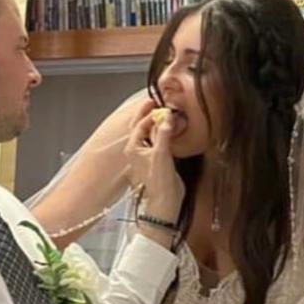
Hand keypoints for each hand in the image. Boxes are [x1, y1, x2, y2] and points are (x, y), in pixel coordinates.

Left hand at [125, 103, 183, 221]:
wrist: (165, 200)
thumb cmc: (159, 181)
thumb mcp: (161, 154)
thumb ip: (164, 134)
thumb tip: (166, 118)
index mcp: (133, 148)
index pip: (140, 125)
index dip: (149, 113)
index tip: (159, 104)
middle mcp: (137, 151)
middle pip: (142, 128)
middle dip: (150, 115)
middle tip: (158, 103)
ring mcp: (146, 155)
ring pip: (150, 134)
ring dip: (157, 123)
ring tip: (166, 113)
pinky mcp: (155, 160)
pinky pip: (157, 141)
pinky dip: (163, 133)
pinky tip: (170, 129)